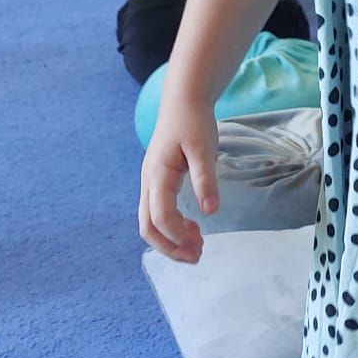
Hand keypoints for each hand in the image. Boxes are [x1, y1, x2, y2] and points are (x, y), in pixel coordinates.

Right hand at [138, 96, 220, 263]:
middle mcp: (148, 182)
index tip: (200, 242)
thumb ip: (205, 179)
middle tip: (197, 256)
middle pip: (147, 226)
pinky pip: (157, 212)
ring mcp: (150, 183)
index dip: (176, 235)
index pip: (159, 215)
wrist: (183, 101)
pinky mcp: (158, 182)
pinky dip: (172, 227)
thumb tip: (210, 211)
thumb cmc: (193, 122)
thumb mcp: (204, 148)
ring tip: (198, 246)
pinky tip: (193, 227)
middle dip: (169, 247)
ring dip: (171, 240)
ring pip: (150, 222)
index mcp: (157, 175)